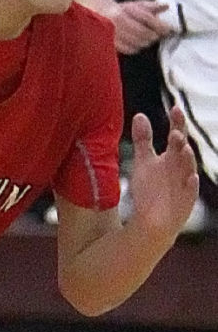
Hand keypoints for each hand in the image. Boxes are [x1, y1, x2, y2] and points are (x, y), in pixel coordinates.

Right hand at [107, 0, 170, 55]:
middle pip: (143, 32)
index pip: (147, 18)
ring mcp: (116, 34)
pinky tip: (140, 43)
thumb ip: (152, 5)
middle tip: (159, 34)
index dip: (159, 25)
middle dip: (154, 34)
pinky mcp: (114, 44)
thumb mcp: (138, 4)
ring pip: (138, 42)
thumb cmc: (123, 11)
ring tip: (149, 37)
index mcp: (127, 10)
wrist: (105, 17)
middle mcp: (119, 22)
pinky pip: (130, 49)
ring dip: (147, 41)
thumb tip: (166, 6)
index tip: (168, 29)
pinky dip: (138, 47)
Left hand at [126, 107, 198, 240]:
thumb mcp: (144, 162)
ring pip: (189, 169)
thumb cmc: (151, 190)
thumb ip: (143, 140)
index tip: (175, 109)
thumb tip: (139, 115)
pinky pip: (190, 192)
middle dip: (181, 142)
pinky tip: (191, 178)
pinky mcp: (186, 202)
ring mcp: (185, 184)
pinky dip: (191, 185)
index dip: (177, 123)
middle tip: (175, 132)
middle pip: (184, 151)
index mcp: (172, 156)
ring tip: (183, 148)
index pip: (177, 136)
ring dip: (187, 159)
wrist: (153, 221)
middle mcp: (181, 168)